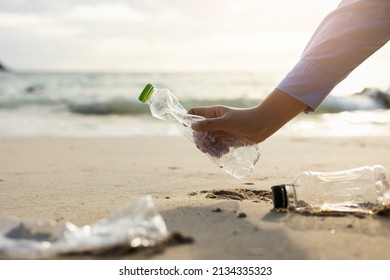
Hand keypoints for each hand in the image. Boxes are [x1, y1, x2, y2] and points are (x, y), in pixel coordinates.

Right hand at [188, 89, 306, 142]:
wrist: (263, 126)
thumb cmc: (245, 120)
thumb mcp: (226, 122)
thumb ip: (209, 125)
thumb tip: (192, 127)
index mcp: (212, 113)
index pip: (193, 113)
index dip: (187, 119)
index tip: (187, 129)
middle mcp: (214, 121)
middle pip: (198, 131)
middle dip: (201, 141)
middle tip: (206, 147)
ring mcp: (220, 131)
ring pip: (207, 141)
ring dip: (210, 148)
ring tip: (219, 151)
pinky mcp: (226, 139)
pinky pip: (216, 146)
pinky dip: (217, 151)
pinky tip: (224, 152)